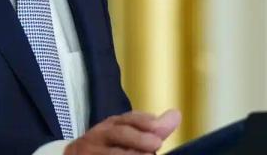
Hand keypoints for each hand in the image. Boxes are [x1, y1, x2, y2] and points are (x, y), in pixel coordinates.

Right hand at [64, 109, 180, 154]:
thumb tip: (176, 115)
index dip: (142, 121)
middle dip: (137, 138)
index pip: (127, 119)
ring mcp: (90, 152)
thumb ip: (151, 128)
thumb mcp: (125, 134)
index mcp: (111, 125)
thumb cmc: (105, 147)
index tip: (157, 125)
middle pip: (118, 133)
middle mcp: (99, 136)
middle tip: (155, 144)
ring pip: (109, 153)